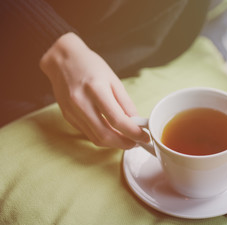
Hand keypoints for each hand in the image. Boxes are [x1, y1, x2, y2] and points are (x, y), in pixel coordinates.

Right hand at [40, 32, 148, 147]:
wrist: (63, 59)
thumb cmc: (90, 66)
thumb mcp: (114, 80)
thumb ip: (126, 103)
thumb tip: (137, 123)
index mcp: (96, 90)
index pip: (117, 120)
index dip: (133, 132)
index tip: (144, 137)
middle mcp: (81, 103)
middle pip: (105, 135)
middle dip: (124, 143)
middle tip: (136, 143)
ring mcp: (72, 111)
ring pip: (95, 138)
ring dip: (113, 143)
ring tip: (126, 139)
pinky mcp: (67, 117)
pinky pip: (88, 133)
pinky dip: (102, 136)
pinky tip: (111, 132)